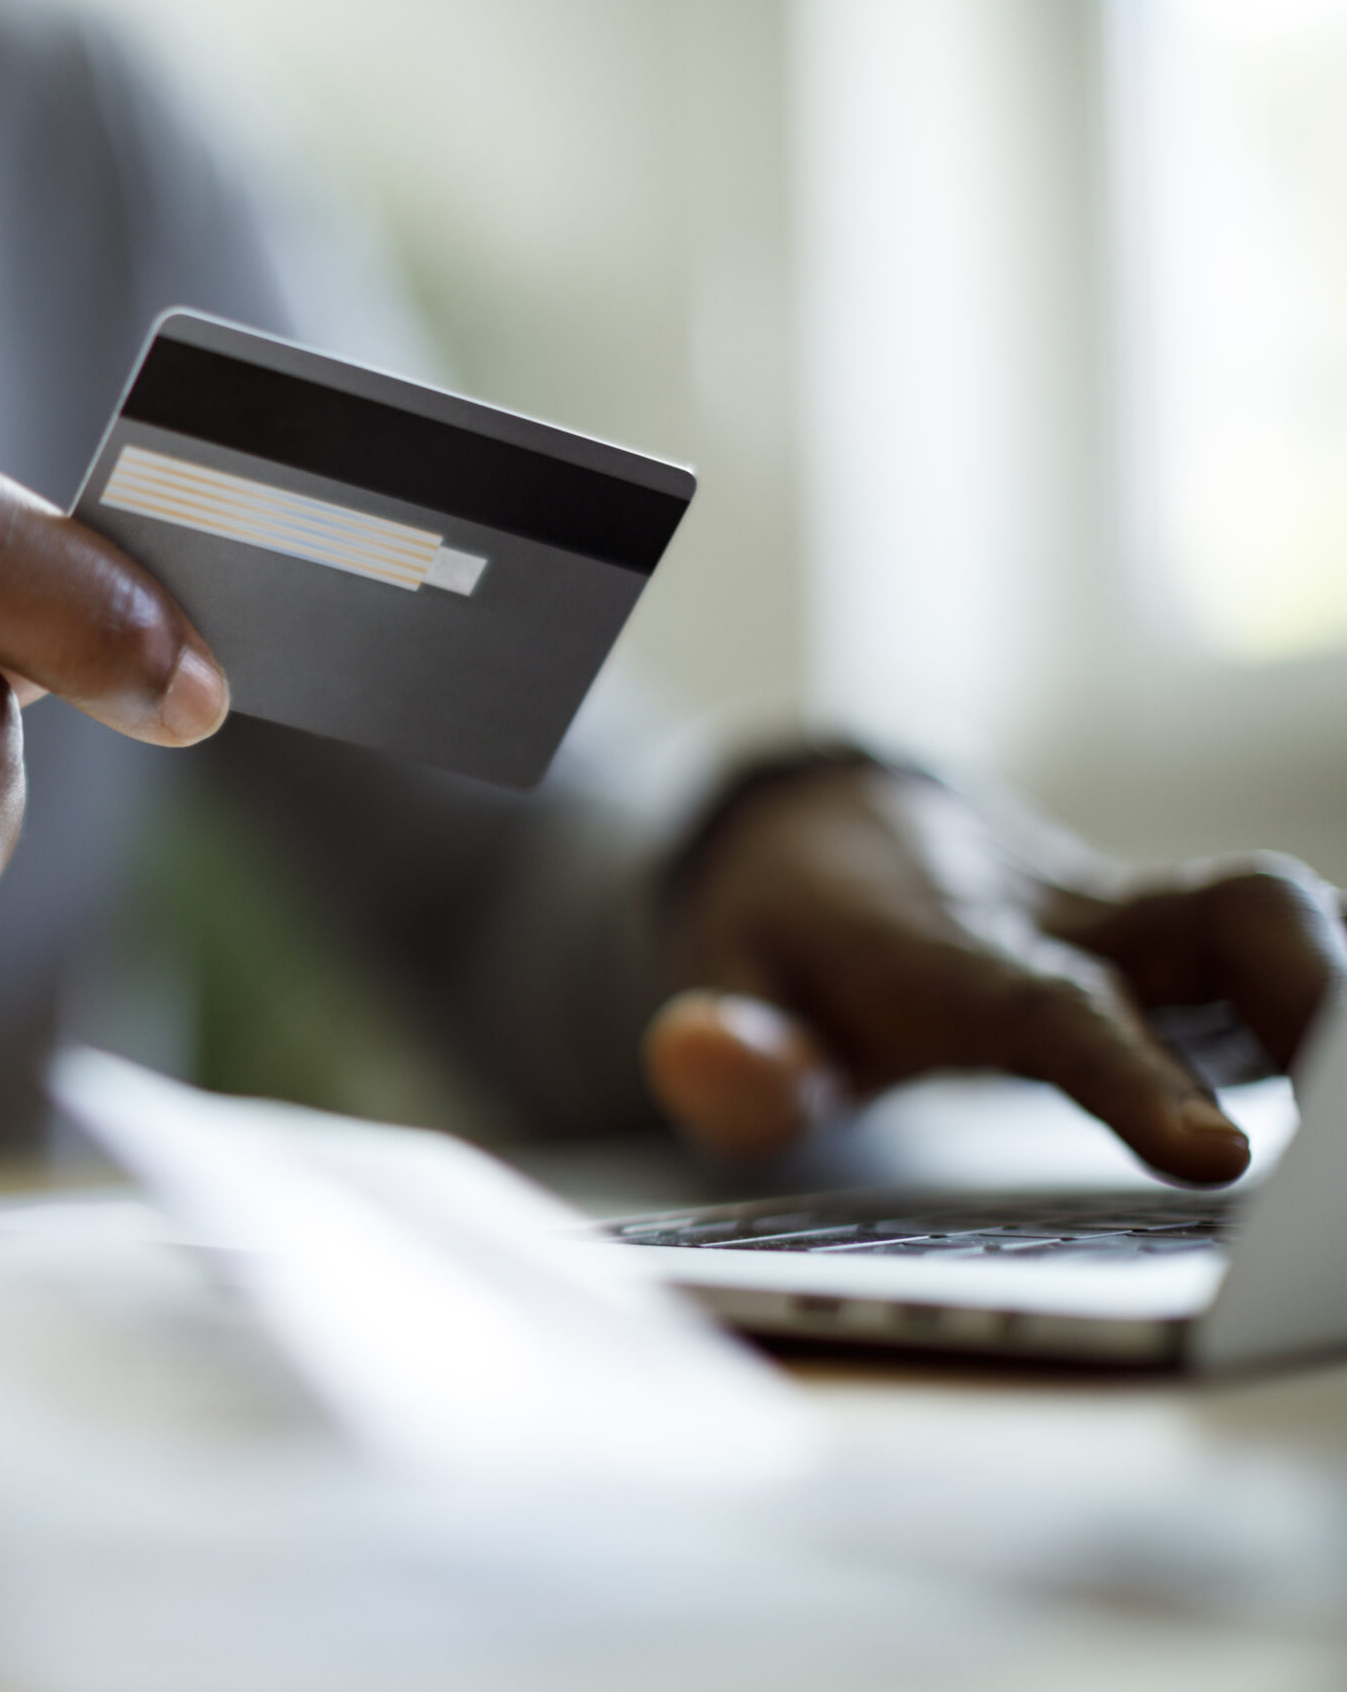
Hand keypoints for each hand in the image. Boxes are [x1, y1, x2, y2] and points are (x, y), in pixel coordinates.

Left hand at [642, 762, 1346, 1183]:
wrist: (833, 833)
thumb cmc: (795, 936)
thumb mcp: (729, 987)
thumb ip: (737, 1047)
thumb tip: (705, 1061)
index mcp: (950, 945)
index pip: (1051, 1006)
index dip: (1134, 1073)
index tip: (1218, 1155)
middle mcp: (1070, 917)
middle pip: (1224, 921)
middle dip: (1314, 993)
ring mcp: (1141, 921)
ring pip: (1278, 921)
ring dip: (1342, 995)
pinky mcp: (1187, 937)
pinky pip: (1289, 948)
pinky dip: (1335, 997)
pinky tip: (1345, 1093)